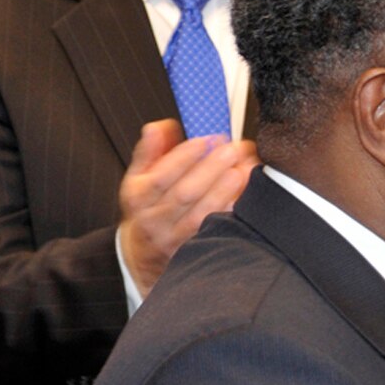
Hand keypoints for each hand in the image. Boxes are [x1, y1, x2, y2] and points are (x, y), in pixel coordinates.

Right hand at [117, 119, 258, 296]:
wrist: (143, 257)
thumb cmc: (147, 209)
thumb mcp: (139, 180)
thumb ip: (150, 152)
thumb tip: (162, 127)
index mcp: (138, 197)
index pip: (160, 176)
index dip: (183, 157)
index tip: (206, 139)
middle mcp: (154, 220)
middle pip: (184, 194)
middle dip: (211, 168)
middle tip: (234, 149)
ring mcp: (175, 238)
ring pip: (203, 214)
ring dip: (226, 190)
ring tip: (244, 169)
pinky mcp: (195, 250)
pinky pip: (216, 230)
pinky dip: (232, 212)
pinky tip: (246, 195)